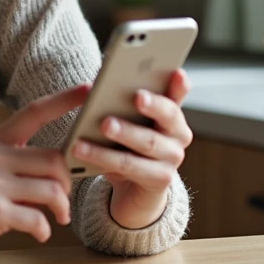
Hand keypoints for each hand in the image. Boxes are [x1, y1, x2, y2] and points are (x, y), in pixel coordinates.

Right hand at [0, 84, 89, 263]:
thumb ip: (10, 164)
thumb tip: (53, 172)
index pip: (34, 112)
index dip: (65, 99)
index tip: (90, 88)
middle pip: (54, 159)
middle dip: (67, 183)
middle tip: (62, 203)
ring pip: (52, 189)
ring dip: (60, 209)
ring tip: (55, 220)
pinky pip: (38, 219)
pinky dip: (44, 230)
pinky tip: (37, 234)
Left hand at [71, 69, 192, 229]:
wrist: (132, 191)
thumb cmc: (125, 146)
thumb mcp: (125, 122)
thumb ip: (120, 104)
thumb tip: (96, 85)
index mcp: (171, 113)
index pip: (178, 93)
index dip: (180, 83)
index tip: (176, 71)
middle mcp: (179, 134)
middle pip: (168, 116)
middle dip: (153, 104)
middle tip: (136, 96)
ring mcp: (173, 159)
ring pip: (147, 142)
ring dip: (124, 133)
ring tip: (103, 125)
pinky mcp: (160, 181)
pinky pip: (130, 166)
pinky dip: (105, 158)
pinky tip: (84, 150)